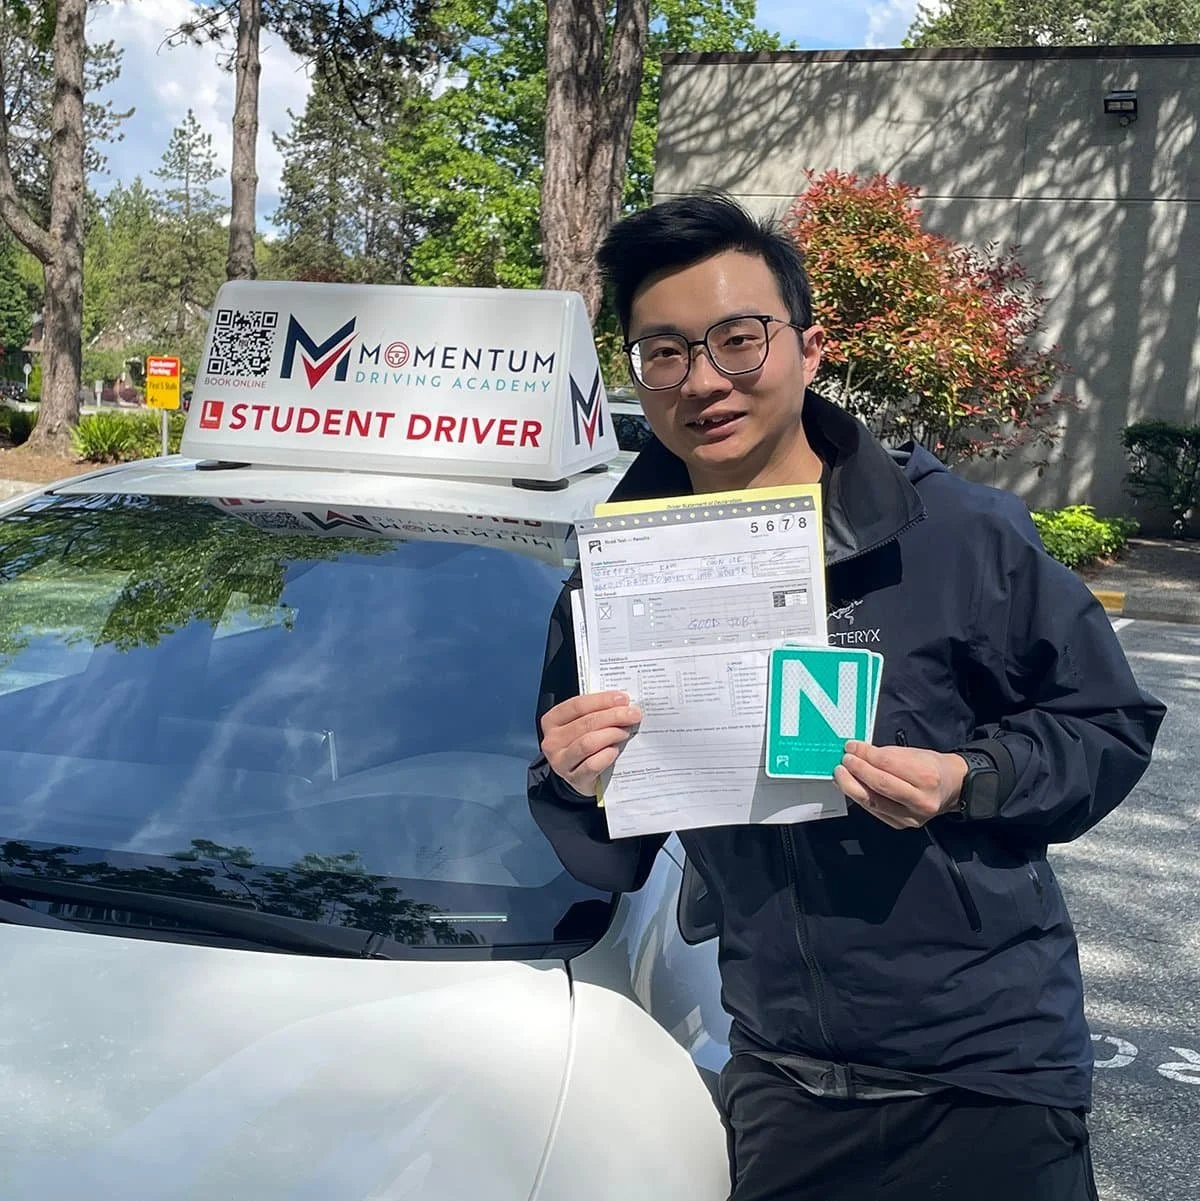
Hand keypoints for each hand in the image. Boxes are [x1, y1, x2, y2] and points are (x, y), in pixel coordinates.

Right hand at [540, 691, 642, 795]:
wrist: (580, 775)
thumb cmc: (584, 742)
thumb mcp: (584, 724)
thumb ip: (597, 711)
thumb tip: (622, 703)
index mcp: (552, 720)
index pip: (577, 705)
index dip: (602, 700)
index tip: (623, 699)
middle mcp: (552, 741)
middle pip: (586, 723)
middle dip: (613, 716)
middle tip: (633, 714)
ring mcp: (561, 761)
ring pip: (588, 743)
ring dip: (611, 734)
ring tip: (625, 732)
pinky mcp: (574, 779)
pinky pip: (592, 765)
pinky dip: (607, 755)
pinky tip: (615, 750)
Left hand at [833, 741, 967, 829]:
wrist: (953, 789)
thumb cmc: (932, 767)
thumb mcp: (915, 753)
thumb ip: (887, 754)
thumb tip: (857, 752)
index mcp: (927, 776)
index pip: (888, 763)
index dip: (865, 754)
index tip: (850, 747)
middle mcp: (921, 800)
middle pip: (880, 785)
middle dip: (857, 771)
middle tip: (843, 761)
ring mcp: (911, 817)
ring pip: (874, 802)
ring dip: (851, 787)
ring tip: (840, 774)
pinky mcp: (902, 825)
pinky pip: (875, 811)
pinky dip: (859, 798)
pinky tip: (849, 787)